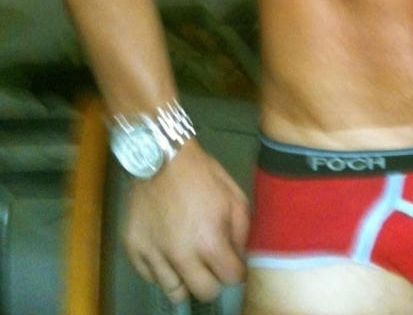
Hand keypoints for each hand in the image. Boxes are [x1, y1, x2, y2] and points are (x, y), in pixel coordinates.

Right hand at [123, 140, 249, 303]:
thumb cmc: (201, 173)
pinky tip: (168, 250)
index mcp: (210, 243)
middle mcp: (181, 257)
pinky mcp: (134, 250)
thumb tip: (238, 257)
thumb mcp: (234, 195)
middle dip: (213, 279)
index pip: (230, 280)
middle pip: (203, 293)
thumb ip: (241, 232)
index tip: (231, 262)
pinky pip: (151, 276)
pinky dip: (161, 269)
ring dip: (186, 278)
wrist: (161, 155)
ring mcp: (154, 255)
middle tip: (211, 262)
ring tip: (188, 258)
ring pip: (175, 291)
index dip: (234, 270)